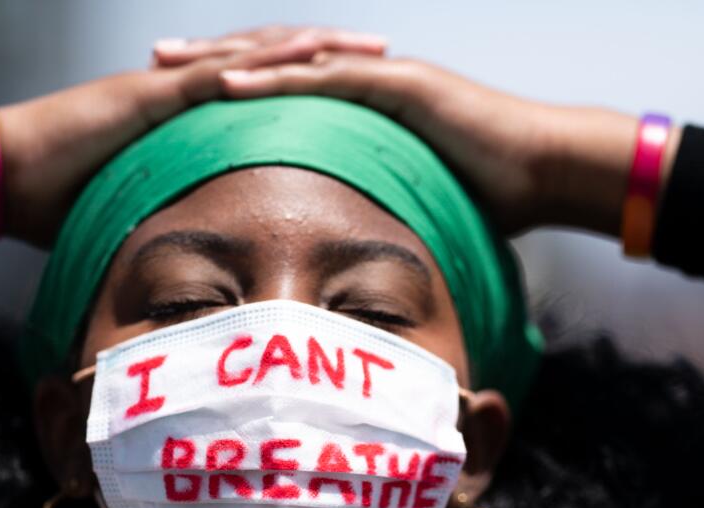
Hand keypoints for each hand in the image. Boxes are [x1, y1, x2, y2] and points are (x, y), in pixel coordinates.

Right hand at [0, 26, 388, 256]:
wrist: (8, 177)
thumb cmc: (63, 200)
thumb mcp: (136, 211)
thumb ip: (170, 220)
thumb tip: (194, 266)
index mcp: (186, 114)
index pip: (259, 90)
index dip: (309, 83)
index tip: (357, 87)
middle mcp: (184, 89)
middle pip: (270, 61)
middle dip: (329, 53)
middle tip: (384, 51)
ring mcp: (170, 86)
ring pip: (256, 56)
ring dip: (313, 49)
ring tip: (365, 46)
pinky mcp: (155, 93)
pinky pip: (221, 73)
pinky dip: (265, 65)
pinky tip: (306, 59)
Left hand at [219, 56, 680, 237]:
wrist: (546, 168)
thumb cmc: (492, 194)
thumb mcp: (419, 200)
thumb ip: (384, 209)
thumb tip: (361, 253)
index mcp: (364, 105)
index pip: (287, 88)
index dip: (235, 86)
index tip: (184, 94)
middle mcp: (367, 79)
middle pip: (275, 62)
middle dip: (213, 59)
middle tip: (157, 61)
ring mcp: (382, 75)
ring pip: (290, 60)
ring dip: (229, 60)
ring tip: (176, 64)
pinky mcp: (398, 84)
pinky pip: (325, 79)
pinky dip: (275, 80)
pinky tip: (229, 82)